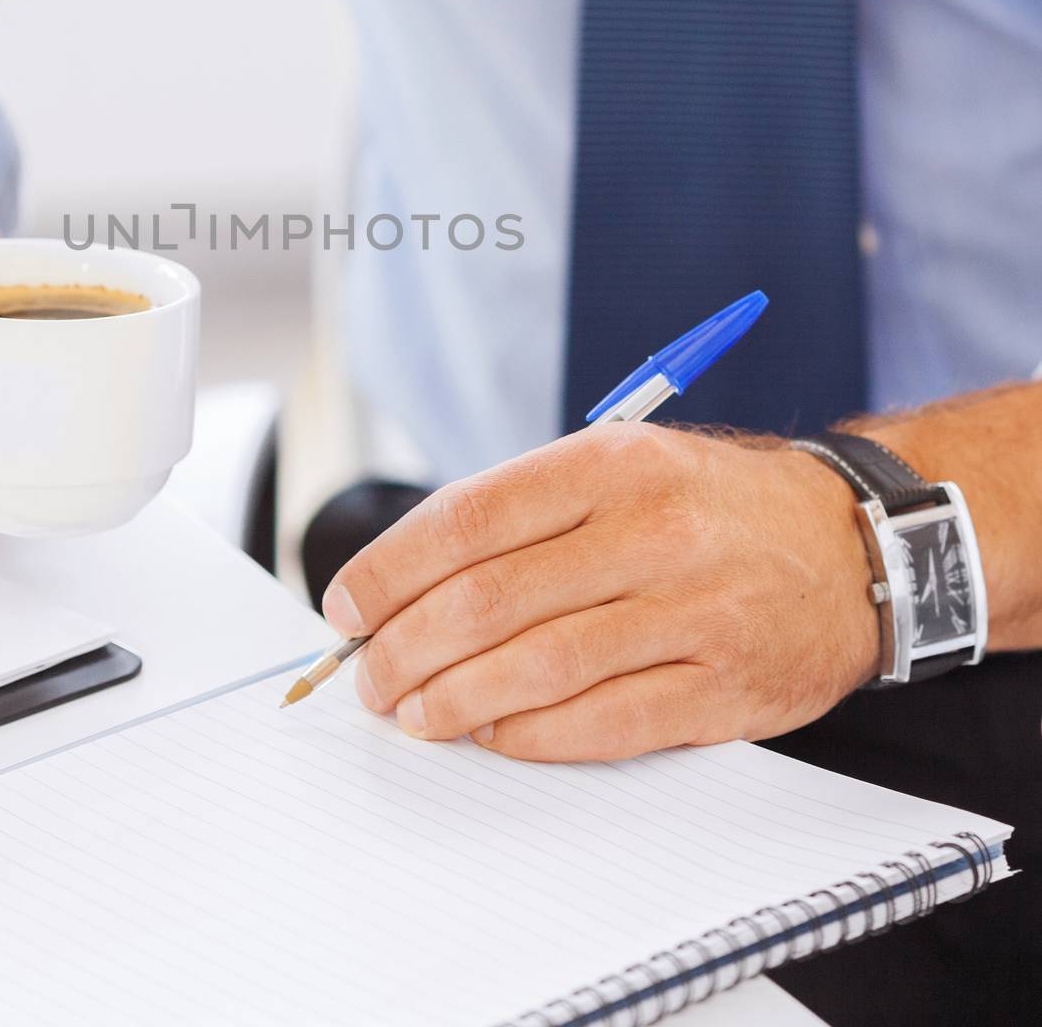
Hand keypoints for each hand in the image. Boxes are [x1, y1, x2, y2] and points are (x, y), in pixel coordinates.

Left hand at [324, 422, 880, 760]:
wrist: (851, 545)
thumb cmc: (707, 505)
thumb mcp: (620, 464)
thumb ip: (523, 513)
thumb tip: (407, 579)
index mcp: (610, 463)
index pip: (468, 519)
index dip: (391, 569)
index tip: (347, 605)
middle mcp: (651, 531)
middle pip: (490, 599)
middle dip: (406, 646)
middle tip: (368, 675)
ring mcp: (694, 612)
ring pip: (540, 666)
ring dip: (454, 699)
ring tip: (411, 714)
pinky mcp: (725, 688)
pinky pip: (605, 723)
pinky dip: (530, 735)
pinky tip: (489, 733)